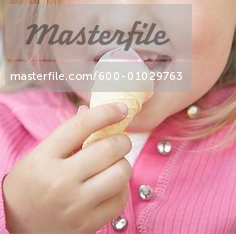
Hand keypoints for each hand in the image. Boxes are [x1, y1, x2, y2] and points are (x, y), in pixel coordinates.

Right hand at [3, 103, 131, 233]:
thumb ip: (68, 134)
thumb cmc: (31, 185)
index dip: (106, 112)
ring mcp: (75, 205)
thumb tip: (90, 110)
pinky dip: (121, 188)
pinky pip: (120, 199)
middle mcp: (60, 181)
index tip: (120, 108)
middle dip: (121, 140)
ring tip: (114, 165)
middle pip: (108, 149)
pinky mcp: (88, 225)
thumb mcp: (40, 155)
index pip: (81, 126)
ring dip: (122, 164)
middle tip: (120, 141)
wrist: (20, 228)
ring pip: (120, 173)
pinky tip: (110, 186)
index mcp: (44, 158)